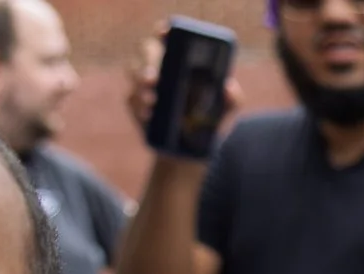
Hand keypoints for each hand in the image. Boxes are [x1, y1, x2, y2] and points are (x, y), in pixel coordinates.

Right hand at [126, 28, 241, 140]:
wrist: (190, 152)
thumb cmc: (207, 123)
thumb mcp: (224, 111)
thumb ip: (231, 99)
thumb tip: (229, 87)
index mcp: (179, 60)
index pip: (168, 37)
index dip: (163, 31)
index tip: (164, 32)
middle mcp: (160, 66)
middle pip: (145, 49)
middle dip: (148, 60)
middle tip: (155, 77)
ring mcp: (146, 85)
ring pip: (134, 72)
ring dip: (141, 83)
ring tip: (153, 100)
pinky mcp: (136, 104)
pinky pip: (131, 98)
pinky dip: (139, 105)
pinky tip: (148, 114)